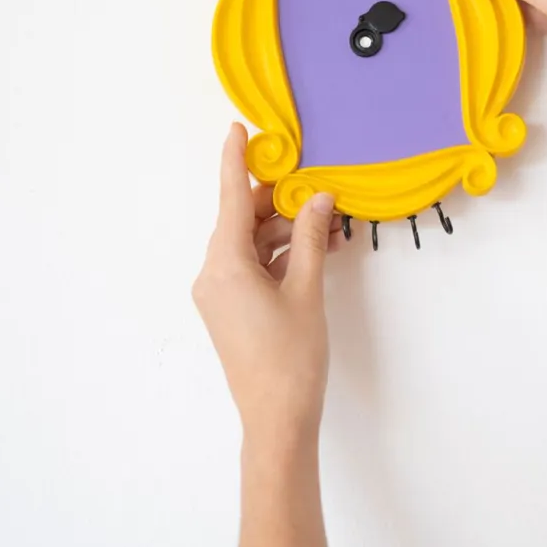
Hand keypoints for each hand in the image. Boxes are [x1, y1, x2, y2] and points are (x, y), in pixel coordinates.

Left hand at [192, 124, 343, 449]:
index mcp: (224, 264)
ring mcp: (221, 293)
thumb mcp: (307, 289)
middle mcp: (213, 273)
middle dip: (282, 204)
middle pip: (244, 220)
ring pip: (253, 244)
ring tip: (332, 229)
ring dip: (289, 232)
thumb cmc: (292, 356)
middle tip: (322, 191)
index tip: (239, 128)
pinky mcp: (232, 308)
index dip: (236, 160)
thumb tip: (319, 198)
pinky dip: (283, 256)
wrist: (277, 419)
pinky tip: (319, 252)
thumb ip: (312, 238)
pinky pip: (255, 266)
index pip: (230, 199)